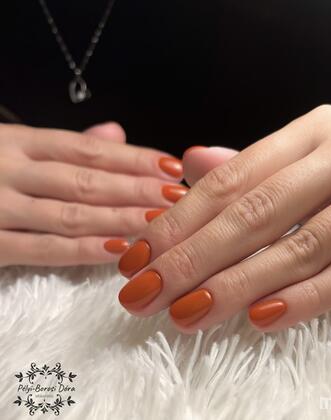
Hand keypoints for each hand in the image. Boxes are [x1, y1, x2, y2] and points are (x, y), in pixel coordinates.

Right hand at [0, 122, 187, 266]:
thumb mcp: (15, 143)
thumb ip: (64, 144)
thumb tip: (115, 134)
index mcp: (21, 143)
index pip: (90, 149)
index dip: (135, 158)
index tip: (173, 167)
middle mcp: (11, 170)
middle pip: (88, 180)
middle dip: (138, 190)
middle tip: (179, 198)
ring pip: (71, 214)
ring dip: (121, 219)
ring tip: (161, 222)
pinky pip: (41, 249)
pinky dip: (82, 251)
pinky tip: (120, 249)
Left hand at [117, 105, 330, 332]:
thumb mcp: (306, 159)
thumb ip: (252, 167)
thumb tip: (191, 165)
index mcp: (316, 128)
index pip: (232, 179)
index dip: (178, 221)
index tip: (137, 258)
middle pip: (258, 212)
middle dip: (193, 258)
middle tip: (146, 294)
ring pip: (301, 246)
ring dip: (238, 286)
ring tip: (188, 313)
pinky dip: (306, 299)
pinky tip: (260, 318)